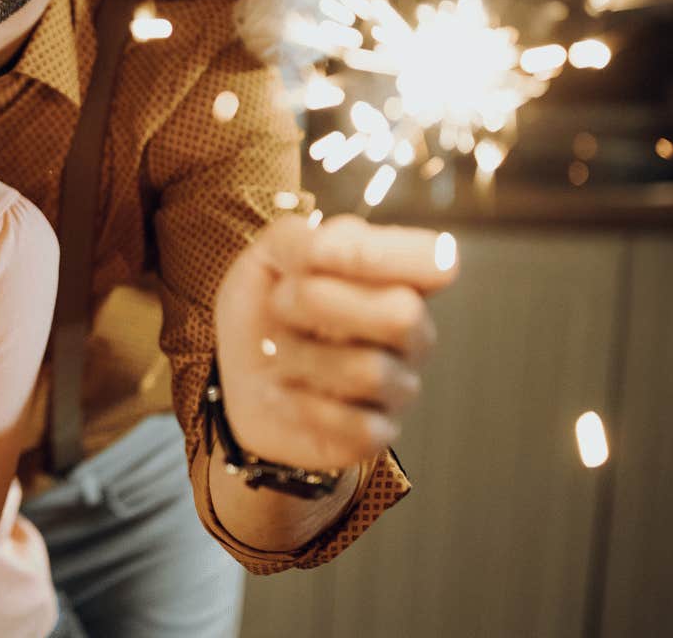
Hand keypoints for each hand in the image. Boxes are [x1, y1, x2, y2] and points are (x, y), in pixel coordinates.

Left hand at [214, 214, 456, 470]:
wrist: (236, 382)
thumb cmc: (264, 312)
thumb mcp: (268, 258)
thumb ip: (299, 238)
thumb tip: (331, 247)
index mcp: (397, 277)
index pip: (436, 260)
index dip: (377, 254)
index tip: (318, 253)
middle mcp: (411, 330)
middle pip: (402, 314)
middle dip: (321, 301)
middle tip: (280, 303)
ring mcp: (399, 385)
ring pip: (370, 371)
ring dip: (300, 355)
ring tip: (276, 350)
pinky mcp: (377, 433)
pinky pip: (356, 424)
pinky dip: (300, 404)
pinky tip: (283, 394)